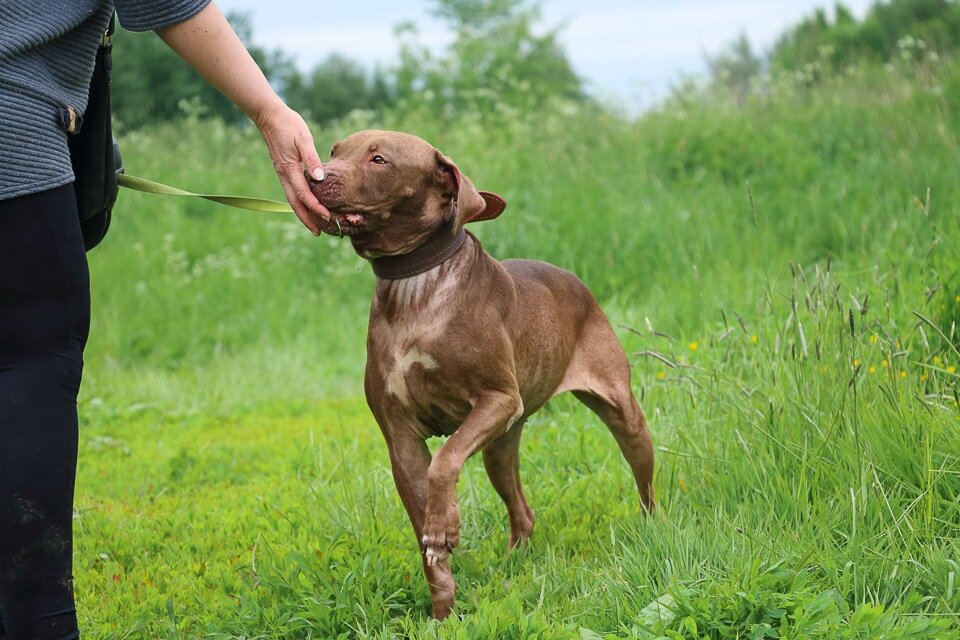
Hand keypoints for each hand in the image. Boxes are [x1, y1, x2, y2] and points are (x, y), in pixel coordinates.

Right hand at [255, 100, 330, 234]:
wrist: (270, 116)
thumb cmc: (289, 125)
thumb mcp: (303, 138)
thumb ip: (311, 158)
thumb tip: (319, 178)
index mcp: (290, 169)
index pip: (304, 195)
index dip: (316, 208)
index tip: (327, 217)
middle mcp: (284, 175)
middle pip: (295, 203)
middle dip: (307, 219)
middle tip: (318, 233)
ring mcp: (282, 173)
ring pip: (292, 199)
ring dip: (302, 213)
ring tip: (313, 225)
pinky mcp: (284, 170)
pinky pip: (292, 191)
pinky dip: (299, 203)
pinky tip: (306, 206)